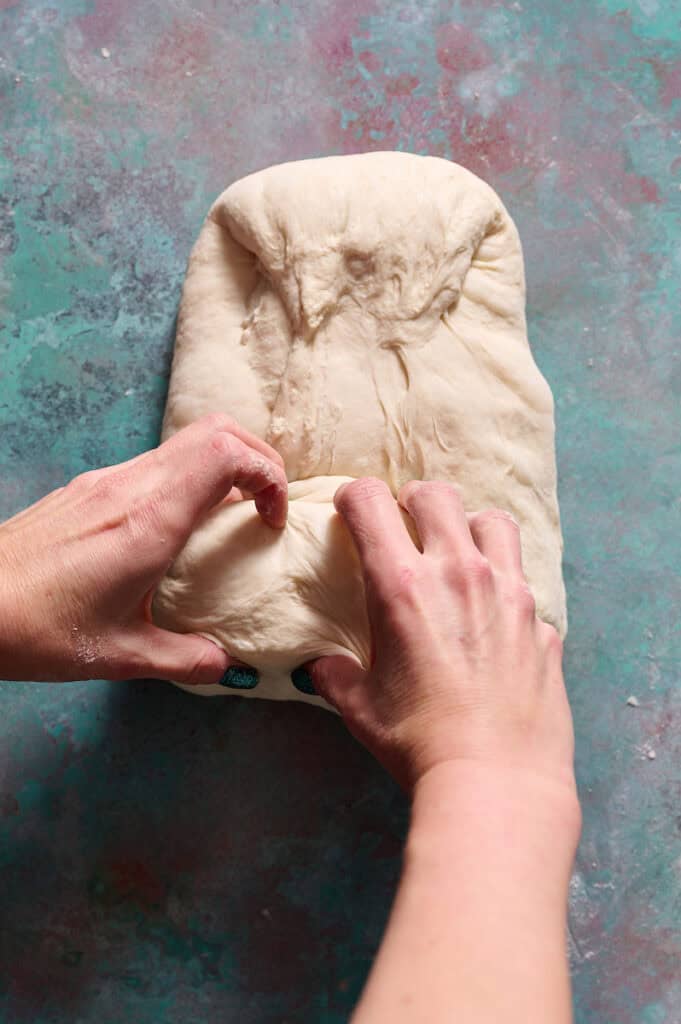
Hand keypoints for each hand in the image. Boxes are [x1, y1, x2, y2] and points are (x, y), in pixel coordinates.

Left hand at [0, 414, 287, 684]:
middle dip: (258, 459)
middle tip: (266, 506)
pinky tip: (181, 529)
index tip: (271, 520)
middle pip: (215, 431)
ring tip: (231, 519)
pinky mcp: (89, 487)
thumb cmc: (37, 628)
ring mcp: (107, 480)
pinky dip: (189, 479)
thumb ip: (185, 660)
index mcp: (149, 520)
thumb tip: (227, 664)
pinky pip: (157, 463)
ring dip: (223, 467)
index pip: (227, 454)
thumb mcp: (119, 656)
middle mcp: (131, 486)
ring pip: (185, 442)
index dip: (268, 474)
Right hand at [309, 478, 576, 801]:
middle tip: (405, 526)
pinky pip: (524, 580)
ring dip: (469, 528)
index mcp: (402, 584)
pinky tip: (493, 618)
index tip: (350, 510)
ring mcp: (508, 592)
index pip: (371, 501)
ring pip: (493, 522)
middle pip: (436, 494)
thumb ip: (335, 674)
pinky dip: (505, 585)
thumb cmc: (418, 743)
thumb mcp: (359, 707)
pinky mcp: (541, 621)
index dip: (354, 497)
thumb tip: (321, 667)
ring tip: (459, 555)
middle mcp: (458, 572)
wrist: (496, 780)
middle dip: (412, 501)